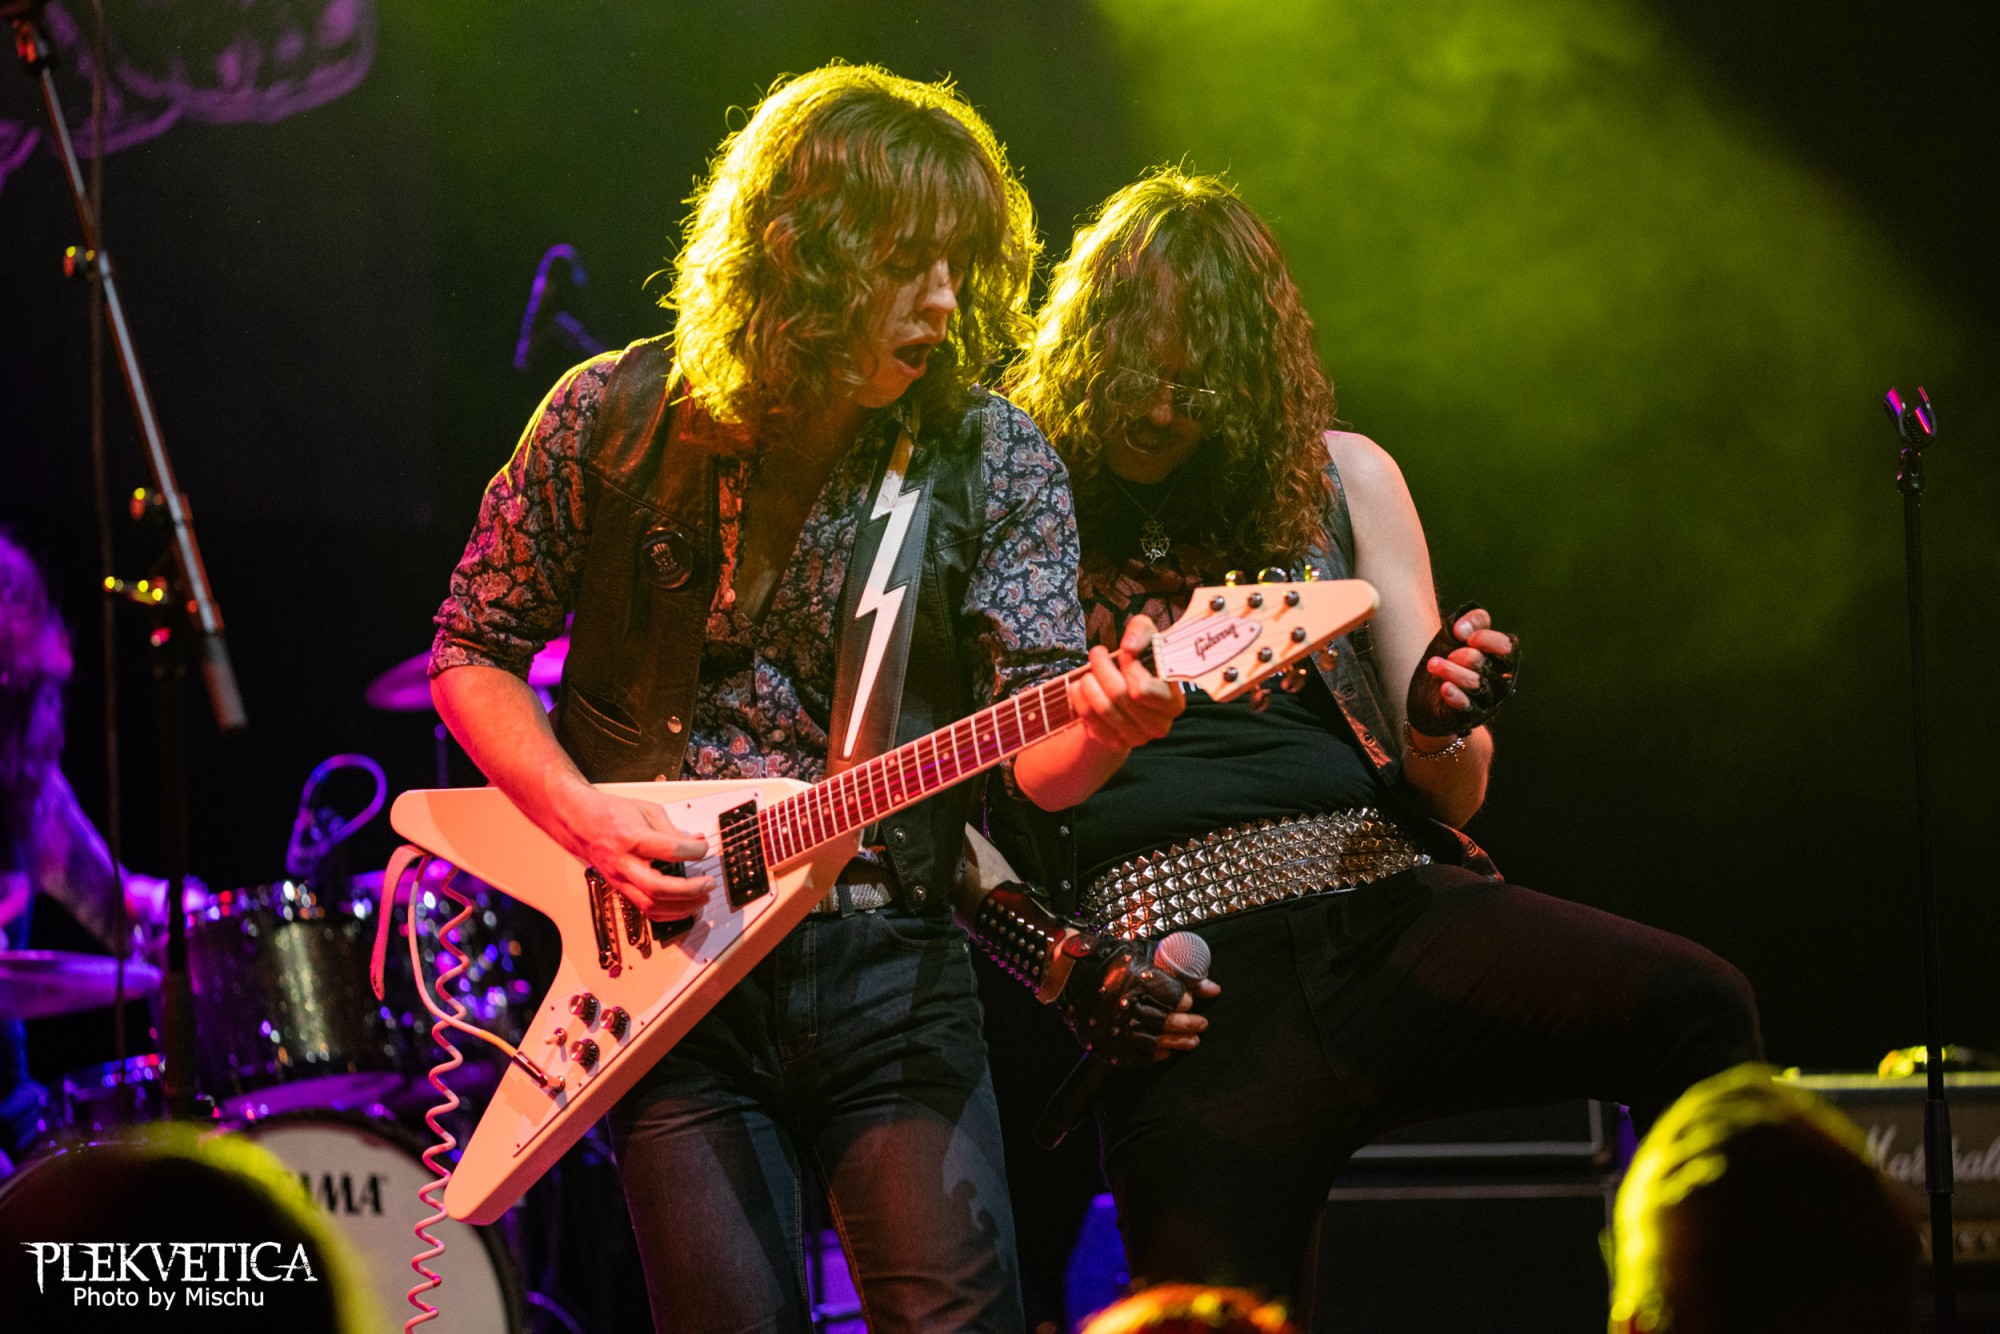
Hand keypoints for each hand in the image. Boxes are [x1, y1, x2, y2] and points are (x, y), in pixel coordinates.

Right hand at [553, 782, 711, 919]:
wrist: (580, 822)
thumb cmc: (611, 813)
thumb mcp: (647, 810)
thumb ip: (672, 829)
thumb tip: (696, 841)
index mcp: (632, 838)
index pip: (670, 850)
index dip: (694, 851)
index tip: (703, 847)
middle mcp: (624, 863)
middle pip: (658, 888)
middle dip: (689, 890)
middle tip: (709, 884)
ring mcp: (620, 879)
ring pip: (651, 906)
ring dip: (682, 907)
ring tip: (702, 898)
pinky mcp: (620, 889)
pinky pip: (645, 910)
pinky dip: (668, 913)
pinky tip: (684, 907)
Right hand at [1061, 934, 1219, 1065]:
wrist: (1069, 971)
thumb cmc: (1112, 958)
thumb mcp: (1147, 954)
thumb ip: (1181, 970)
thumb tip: (1213, 989)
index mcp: (1135, 977)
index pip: (1173, 995)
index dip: (1185, 1000)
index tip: (1190, 1002)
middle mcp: (1124, 1003)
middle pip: (1165, 1020)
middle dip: (1187, 1024)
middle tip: (1202, 1024)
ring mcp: (1112, 1024)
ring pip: (1152, 1040)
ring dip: (1176, 1042)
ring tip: (1192, 1041)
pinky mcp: (1103, 1040)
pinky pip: (1132, 1055)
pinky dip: (1151, 1056)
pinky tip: (1165, 1053)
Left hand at [1069, 614, 1184, 753]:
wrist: (1128, 693)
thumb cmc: (1142, 663)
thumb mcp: (1147, 638)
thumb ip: (1142, 631)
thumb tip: (1129, 646)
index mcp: (1173, 702)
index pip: (1143, 689)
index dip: (1128, 667)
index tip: (1123, 652)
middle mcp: (1159, 725)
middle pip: (1119, 695)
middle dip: (1102, 668)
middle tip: (1097, 653)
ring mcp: (1137, 738)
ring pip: (1102, 707)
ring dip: (1089, 682)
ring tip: (1089, 670)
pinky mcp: (1115, 743)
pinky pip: (1089, 719)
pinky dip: (1080, 699)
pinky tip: (1083, 687)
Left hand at [1407, 603, 1518, 738]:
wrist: (1427, 695)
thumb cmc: (1448, 658)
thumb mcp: (1456, 634)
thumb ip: (1470, 621)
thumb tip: (1463, 628)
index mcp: (1499, 657)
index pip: (1506, 646)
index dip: (1488, 639)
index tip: (1466, 637)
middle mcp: (1497, 679)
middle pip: (1488, 664)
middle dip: (1467, 656)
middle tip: (1450, 654)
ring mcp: (1485, 698)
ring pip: (1476, 684)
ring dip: (1453, 672)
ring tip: (1434, 665)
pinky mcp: (1469, 715)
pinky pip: (1467, 707)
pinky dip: (1457, 696)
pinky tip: (1445, 688)